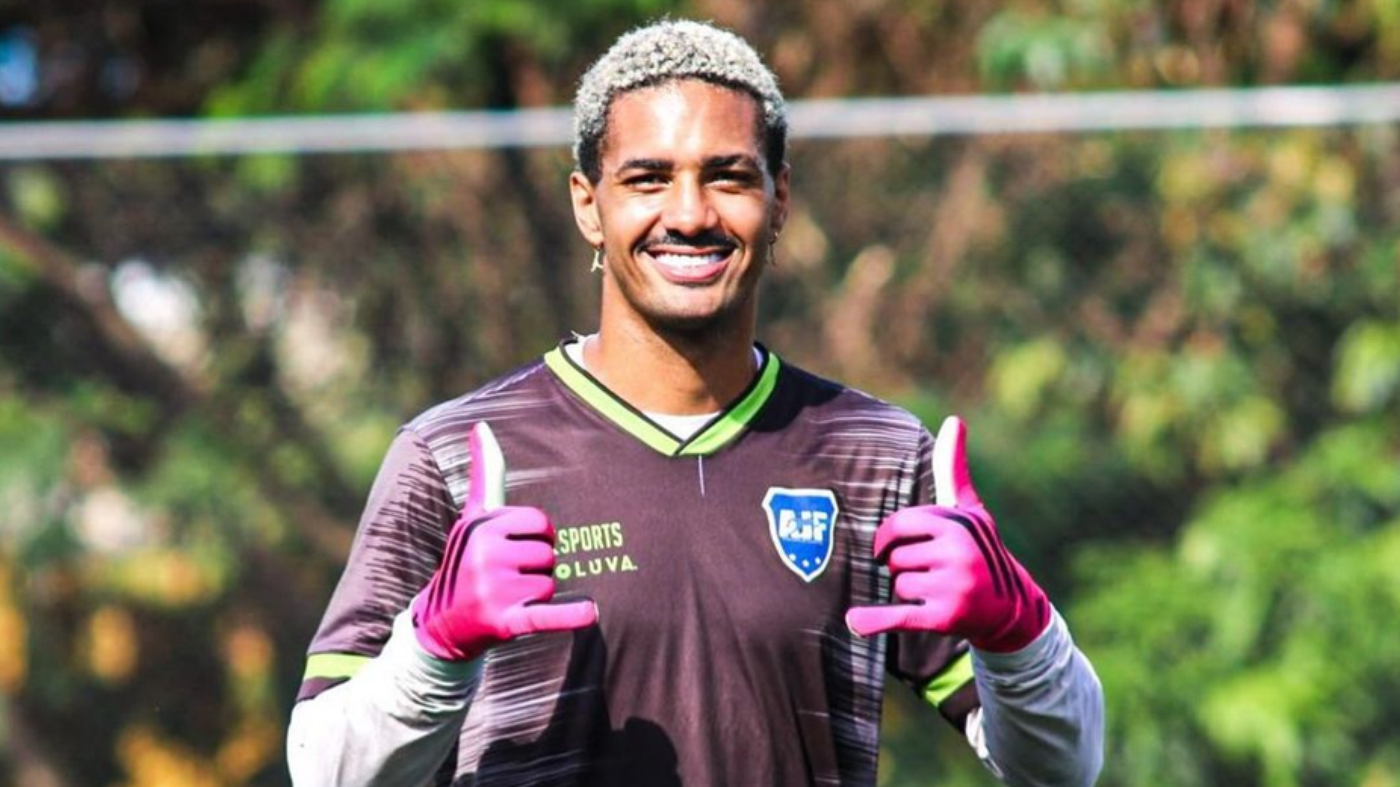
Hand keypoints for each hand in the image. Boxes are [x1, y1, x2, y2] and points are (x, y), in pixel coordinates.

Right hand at [412, 422, 597, 660]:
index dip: (536, 537)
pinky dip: (570, 615)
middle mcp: (485, 554)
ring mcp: (493, 590)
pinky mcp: (504, 622)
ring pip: (549, 584)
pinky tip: (591, 610)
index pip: (540, 523)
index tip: (515, 549)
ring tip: (508, 599)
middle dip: (536, 568)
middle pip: (548, 554)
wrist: (441, 623)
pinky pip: (547, 615)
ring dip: (537, 595)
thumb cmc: (467, 560)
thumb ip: (486, 473)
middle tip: (509, 579)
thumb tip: (481, 425)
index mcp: (482, 526)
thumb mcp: (473, 517)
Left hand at [845, 416, 1049, 652]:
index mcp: (957, 524)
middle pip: (896, 557)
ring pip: (898, 584)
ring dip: (909, 591)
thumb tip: (954, 419)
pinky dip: (875, 621)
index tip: (892, 547)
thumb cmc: (980, 550)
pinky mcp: (946, 617)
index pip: (899, 525)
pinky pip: (900, 615)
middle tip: (932, 574)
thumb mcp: (970, 510)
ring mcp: (953, 586)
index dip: (889, 538)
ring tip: (938, 591)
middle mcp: (958, 553)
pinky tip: (853, 622)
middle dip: (905, 566)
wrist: (1010, 608)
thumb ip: (953, 468)